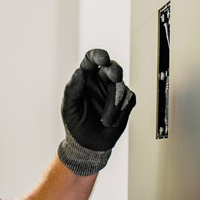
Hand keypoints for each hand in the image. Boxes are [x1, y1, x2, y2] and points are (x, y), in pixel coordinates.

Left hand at [58, 49, 135, 174]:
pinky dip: (121, 112)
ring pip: (122, 86)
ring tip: (105, 120)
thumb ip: (73, 89)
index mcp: (85, 78)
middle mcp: (100, 81)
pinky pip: (129, 99)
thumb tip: (79, 72)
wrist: (89, 144)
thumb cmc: (76, 123)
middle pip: (112, 67)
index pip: (91, 60)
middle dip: (114, 71)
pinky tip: (112, 121)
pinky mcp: (125, 102)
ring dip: (114, 104)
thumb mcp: (69, 107)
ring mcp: (114, 91)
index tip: (103, 59)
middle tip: (114, 76)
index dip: (98, 55)